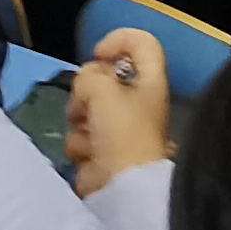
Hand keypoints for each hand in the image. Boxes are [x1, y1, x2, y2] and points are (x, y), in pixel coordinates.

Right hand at [66, 33, 171, 191]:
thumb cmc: (124, 133)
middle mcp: (136, 102)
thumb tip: (86, 86)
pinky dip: (82, 147)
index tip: (98, 55)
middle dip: (87, 92)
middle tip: (87, 104)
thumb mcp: (104, 89)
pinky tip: (92, 158)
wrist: (124, 188)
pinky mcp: (100, 153)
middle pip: (102, 80)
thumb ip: (89, 75)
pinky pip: (80, 137)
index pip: (141, 43)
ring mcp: (117, 129)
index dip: (119, 41)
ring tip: (92, 139)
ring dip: (82, 124)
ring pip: (84, 110)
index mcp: (150, 81)